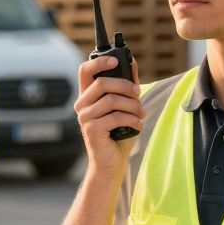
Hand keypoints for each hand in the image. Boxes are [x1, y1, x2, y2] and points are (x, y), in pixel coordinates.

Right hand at [73, 55, 141, 177]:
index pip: (85, 71)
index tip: (116, 61)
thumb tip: (131, 62)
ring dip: (133, 106)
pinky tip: (138, 126)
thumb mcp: (125, 106)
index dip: (99, 62)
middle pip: (102, 83)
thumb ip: (126, 86)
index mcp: (87, 96)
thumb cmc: (118, 135)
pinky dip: (132, 120)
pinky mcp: (91, 130)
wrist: (111, 163)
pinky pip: (116, 117)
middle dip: (125, 86)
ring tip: (142, 114)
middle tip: (139, 93)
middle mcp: (82, 105)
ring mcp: (85, 118)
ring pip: (112, 100)